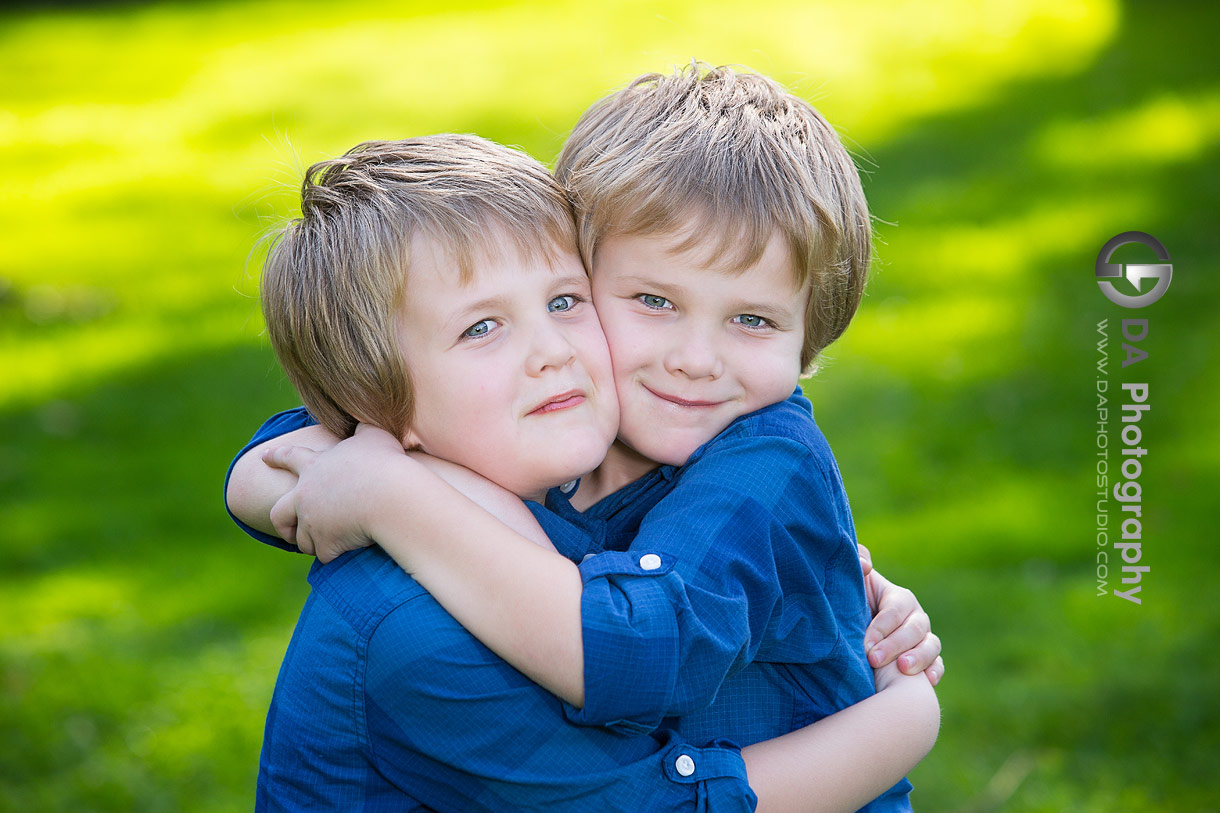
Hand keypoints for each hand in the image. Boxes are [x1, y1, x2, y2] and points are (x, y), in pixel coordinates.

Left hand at [262, 423, 407, 562]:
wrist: (391, 497)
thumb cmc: (385, 463)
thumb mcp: (374, 436)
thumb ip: (363, 429)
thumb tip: (362, 422)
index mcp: (314, 468)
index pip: (290, 458)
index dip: (277, 456)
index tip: (264, 457)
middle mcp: (305, 496)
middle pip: (279, 512)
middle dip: (282, 522)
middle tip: (286, 529)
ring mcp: (313, 522)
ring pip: (303, 539)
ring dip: (312, 541)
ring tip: (325, 543)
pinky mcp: (325, 543)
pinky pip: (325, 554)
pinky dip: (333, 554)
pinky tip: (344, 552)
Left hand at [861, 561, 944, 686]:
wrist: (855, 627)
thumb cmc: (851, 602)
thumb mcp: (851, 579)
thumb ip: (856, 560)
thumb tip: (865, 565)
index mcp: (899, 598)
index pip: (895, 610)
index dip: (881, 627)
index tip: (865, 644)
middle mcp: (916, 617)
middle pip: (914, 629)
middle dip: (895, 645)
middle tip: (874, 659)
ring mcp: (924, 638)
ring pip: (931, 646)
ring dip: (919, 658)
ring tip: (902, 669)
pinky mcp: (927, 659)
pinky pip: (938, 664)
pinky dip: (935, 672)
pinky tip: (927, 681)